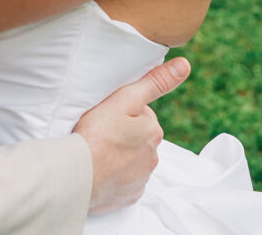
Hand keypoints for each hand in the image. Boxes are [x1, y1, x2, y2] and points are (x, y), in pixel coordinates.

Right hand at [73, 56, 190, 213]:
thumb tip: (185, 64)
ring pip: (132, 159)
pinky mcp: (129, 196)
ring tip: (98, 150)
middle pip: (138, 137)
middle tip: (101, 132)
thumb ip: (154, 82)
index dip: (123, 113)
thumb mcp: (124, 100)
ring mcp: (141, 179)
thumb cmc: (96, 134)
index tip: (107, 116)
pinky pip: (125, 180)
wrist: (76, 175)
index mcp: (153, 131)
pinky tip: (101, 169)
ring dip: (120, 154)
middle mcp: (153, 157)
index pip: (142, 114)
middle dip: (124, 134)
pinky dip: (115, 174)